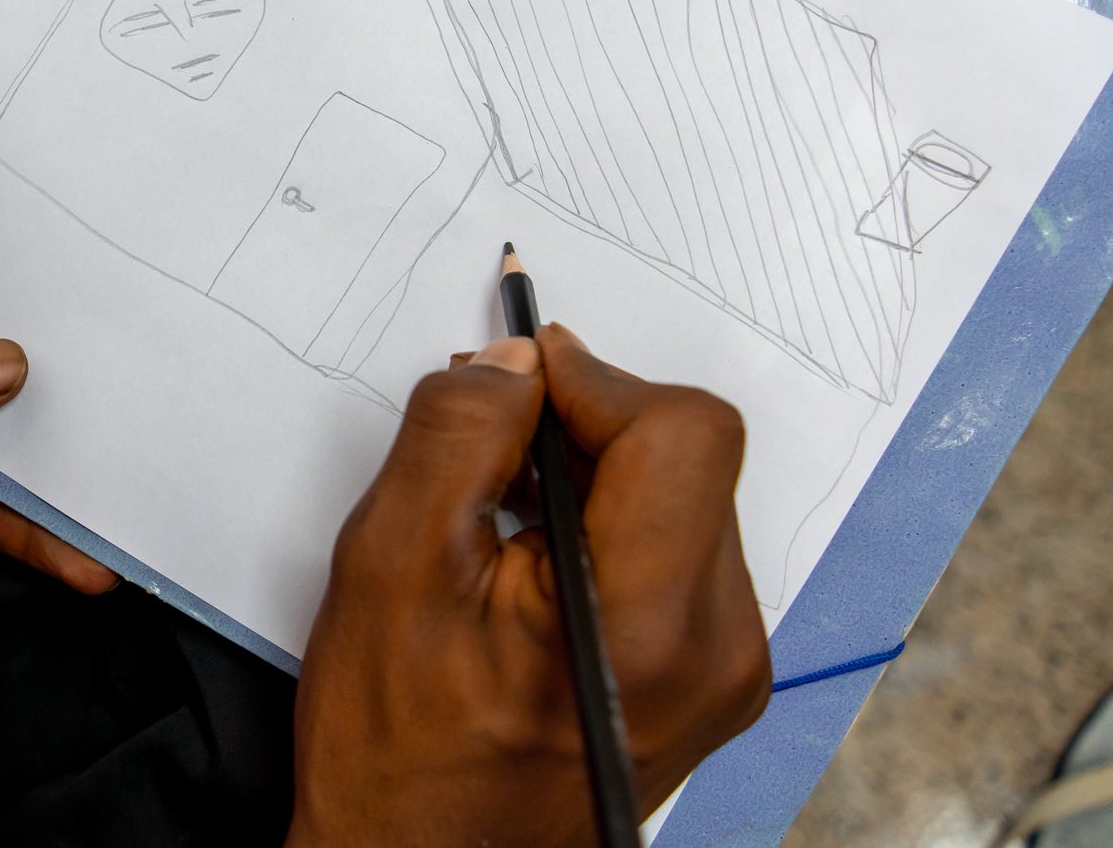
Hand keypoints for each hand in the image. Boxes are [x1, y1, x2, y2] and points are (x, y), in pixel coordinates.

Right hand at [287, 325, 769, 846]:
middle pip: (687, 458)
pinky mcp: (706, 680)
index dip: (592, 378)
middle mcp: (717, 650)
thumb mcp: (390, 565)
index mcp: (649, 625)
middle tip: (486, 433)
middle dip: (584, 422)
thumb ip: (456, 437)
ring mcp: (722, 673)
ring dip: (592, 469)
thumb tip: (512, 362)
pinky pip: (678, 550)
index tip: (518, 376)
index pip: (682, 431)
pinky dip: (607, 520)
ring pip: (684, 496)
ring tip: (496, 501)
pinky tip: (528, 546)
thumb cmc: (396, 751)